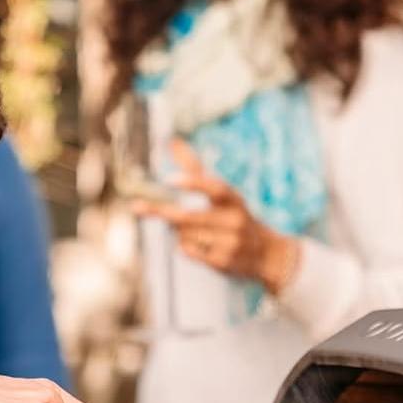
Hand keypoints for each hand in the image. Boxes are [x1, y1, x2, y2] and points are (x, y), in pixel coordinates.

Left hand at [131, 139, 300, 294]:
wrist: (267, 254)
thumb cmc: (235, 216)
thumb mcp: (222, 193)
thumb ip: (195, 169)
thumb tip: (173, 140)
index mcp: (233, 199)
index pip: (215, 188)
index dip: (194, 183)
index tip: (169, 180)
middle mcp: (234, 220)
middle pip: (189, 217)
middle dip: (162, 212)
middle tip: (136, 207)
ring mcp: (230, 242)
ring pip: (186, 235)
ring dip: (178, 232)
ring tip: (189, 230)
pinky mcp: (223, 262)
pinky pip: (190, 252)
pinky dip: (185, 247)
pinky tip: (194, 245)